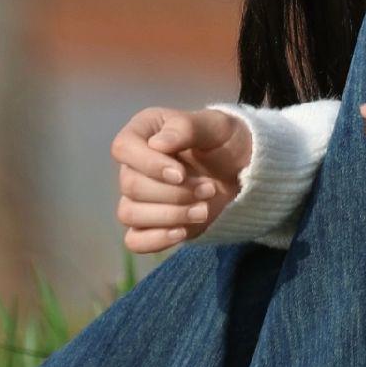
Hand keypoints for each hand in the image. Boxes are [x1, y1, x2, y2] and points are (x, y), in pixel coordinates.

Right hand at [112, 104, 250, 258]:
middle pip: (131, 185)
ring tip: (204, 211)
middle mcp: (133, 164)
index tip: (182, 174)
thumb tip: (157, 144)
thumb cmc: (225, 141)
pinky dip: (157, 239)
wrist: (242, 171)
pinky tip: (183, 231)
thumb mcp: (215, 126)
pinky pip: (134, 240)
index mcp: (142, 132)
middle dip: (174, 193)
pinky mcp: (149, 224)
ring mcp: (138, 197)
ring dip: (170, 216)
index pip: (123, 148)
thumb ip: (186, 128)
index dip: (149, 164)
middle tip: (209, 189)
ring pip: (129, 214)